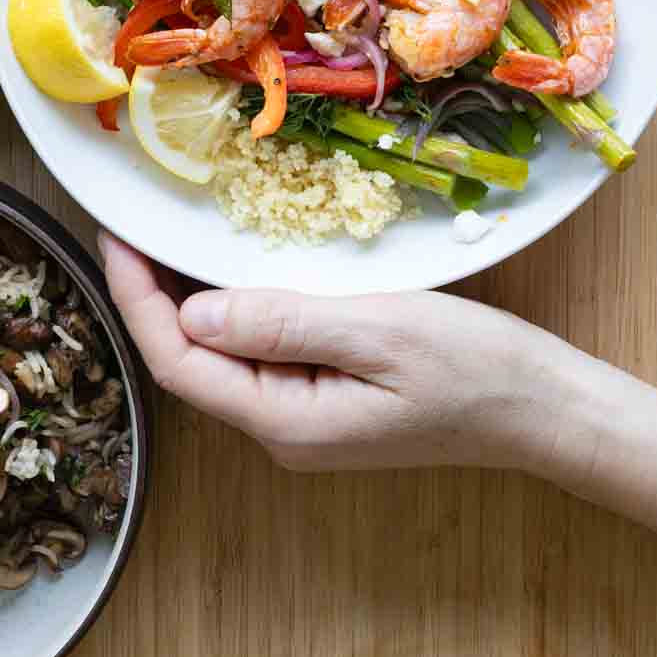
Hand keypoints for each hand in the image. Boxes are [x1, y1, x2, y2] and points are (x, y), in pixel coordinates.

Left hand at [99, 233, 560, 471]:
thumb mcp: (378, 331)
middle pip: (190, 362)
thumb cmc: (473, 368)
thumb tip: (194, 311)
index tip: (113, 237)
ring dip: (185, 300)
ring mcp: (303, 420)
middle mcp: (282, 431)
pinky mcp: (324, 401)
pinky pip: (256, 355)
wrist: (543, 409)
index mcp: (286, 422)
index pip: (180, 361)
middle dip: (149, 296)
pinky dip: (231, 309)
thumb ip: (284, 323)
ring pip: (221, 358)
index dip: (136, 299)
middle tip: (126, 225)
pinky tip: (225, 270)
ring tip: (158, 238)